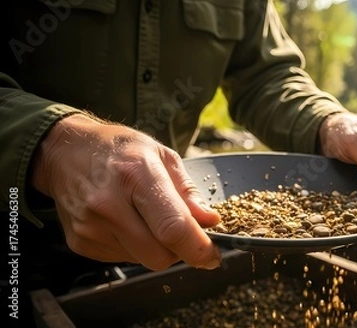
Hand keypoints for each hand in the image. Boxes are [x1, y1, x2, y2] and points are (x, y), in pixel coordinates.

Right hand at [31, 114, 220, 269]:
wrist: (65, 153)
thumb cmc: (119, 150)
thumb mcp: (161, 155)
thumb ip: (187, 191)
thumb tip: (210, 221)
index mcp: (136, 176)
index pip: (172, 227)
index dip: (198, 248)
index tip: (212, 256)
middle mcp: (109, 204)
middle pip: (159, 256)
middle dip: (178, 250)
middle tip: (178, 230)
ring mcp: (91, 227)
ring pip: (142, 261)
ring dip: (154, 247)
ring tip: (143, 216)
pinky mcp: (80, 243)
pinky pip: (122, 259)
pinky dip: (133, 247)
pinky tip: (125, 222)